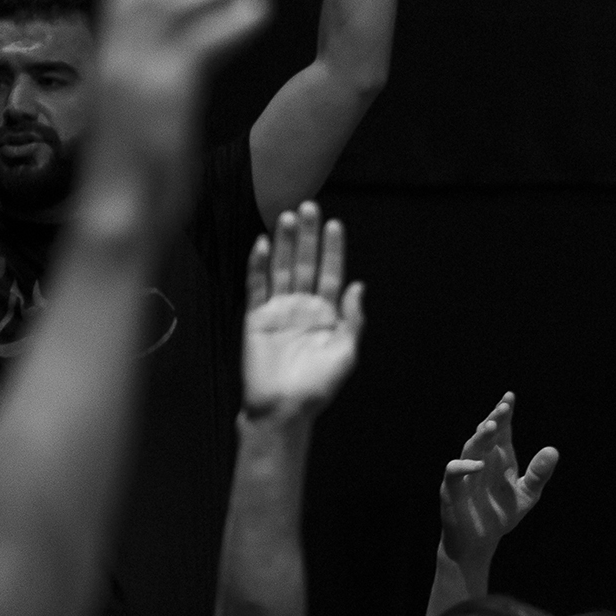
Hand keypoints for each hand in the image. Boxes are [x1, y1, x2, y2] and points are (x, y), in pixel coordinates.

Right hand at [87, 0, 270, 233]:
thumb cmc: (134, 181)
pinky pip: (202, 44)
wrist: (118, 220)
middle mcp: (117, 64)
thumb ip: (150, 87)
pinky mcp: (166, 97)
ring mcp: (137, 78)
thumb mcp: (139, 122)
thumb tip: (171, 65)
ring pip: (175, 7)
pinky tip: (263, 8)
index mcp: (109, 67)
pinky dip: (233, 20)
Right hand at [243, 203, 364, 418]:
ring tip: (287, 217)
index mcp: (327, 314)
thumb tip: (360, 285)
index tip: (335, 224)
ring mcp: (278, 310)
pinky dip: (257, 266)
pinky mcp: (255, 318)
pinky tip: (261, 244)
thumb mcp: (346, 352)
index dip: (333, 249)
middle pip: (305, 263)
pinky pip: (256, 287)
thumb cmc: (318, 386)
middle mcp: (302, 307)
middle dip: (307, 236)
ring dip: (283, 243)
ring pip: (281, 269)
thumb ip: (353, 318)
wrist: (283, 409)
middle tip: (309, 206)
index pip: (331, 273)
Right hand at [438, 392, 558, 563]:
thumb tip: (553, 450)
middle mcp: (482, 460)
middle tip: (505, 405)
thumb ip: (539, 473)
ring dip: (481, 436)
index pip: (502, 430)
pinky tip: (478, 464)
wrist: (480, 543)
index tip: (510, 396)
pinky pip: (454, 472)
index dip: (505, 413)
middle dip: (495, 418)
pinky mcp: (453, 489)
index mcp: (500, 458)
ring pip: (470, 447)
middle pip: (487, 433)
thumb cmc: (501, 515)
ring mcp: (466, 473)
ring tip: (492, 425)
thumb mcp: (527, 494)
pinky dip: (464, 466)